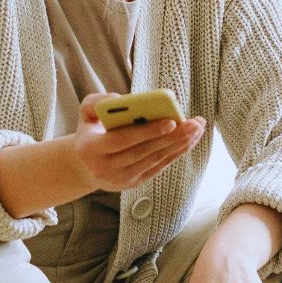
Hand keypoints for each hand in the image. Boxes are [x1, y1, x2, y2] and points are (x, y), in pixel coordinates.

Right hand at [71, 92, 205, 191]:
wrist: (85, 164)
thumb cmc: (91, 131)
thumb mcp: (85, 113)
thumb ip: (96, 102)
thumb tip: (120, 99)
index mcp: (90, 149)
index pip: (122, 140)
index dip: (147, 131)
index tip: (170, 121)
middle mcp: (105, 168)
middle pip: (144, 151)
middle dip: (172, 136)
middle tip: (194, 123)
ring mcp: (121, 178)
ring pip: (155, 159)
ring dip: (179, 144)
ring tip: (197, 128)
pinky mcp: (134, 183)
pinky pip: (159, 166)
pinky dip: (175, 152)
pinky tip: (189, 139)